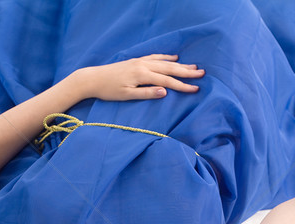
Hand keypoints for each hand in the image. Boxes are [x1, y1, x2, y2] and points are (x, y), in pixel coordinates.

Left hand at [75, 54, 204, 100]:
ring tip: (193, 66)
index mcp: (142, 75)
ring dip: (180, 65)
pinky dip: (166, 58)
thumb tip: (165, 91)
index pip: (167, 81)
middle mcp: (143, 65)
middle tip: (202, 74)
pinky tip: (173, 58)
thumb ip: (147, 93)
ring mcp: (140, 61)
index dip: (183, 85)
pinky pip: (155, 57)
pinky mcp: (136, 61)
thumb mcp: (127, 96)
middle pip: (170, 69)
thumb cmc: (109, 91)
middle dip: (187, 72)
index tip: (196, 89)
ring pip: (164, 62)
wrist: (93, 78)